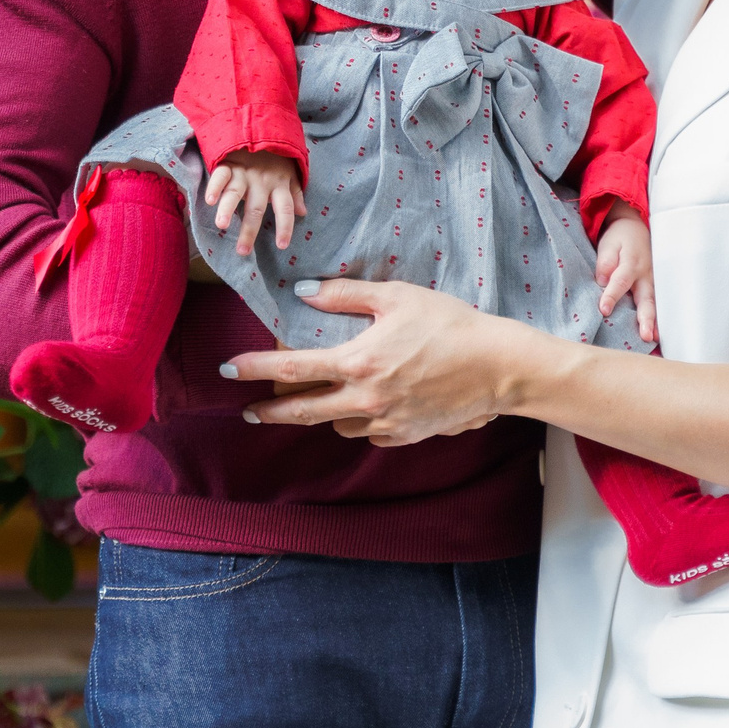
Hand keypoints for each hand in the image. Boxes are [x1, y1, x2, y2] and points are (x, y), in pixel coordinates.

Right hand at [207, 151, 305, 254]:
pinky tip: (209, 200)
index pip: (285, 209)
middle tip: (242, 251)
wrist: (258, 123)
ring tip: (222, 226)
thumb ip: (295, 192)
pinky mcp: (228, 163)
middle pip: (256, 209)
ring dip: (228, 209)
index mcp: (280, 183)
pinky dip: (214, 186)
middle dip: (249, 231)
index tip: (282, 246)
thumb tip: (303, 213)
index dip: (285, 227)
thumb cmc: (275, 154)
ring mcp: (244, 172)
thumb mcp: (291, 171)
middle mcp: (262, 180)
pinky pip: (221, 175)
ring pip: (236, 193)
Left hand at [223, 280, 534, 444]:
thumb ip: (345, 295)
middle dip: (271, 412)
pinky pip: (370, 433)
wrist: (498, 368)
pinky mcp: (405, 435)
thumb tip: (303, 292)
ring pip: (339, 424)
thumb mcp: (397, 297)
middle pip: (303, 412)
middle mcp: (365, 399)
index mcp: (357, 362)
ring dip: (325, 412)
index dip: (256, 369)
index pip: (293, 369)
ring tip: (324, 398)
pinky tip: (368, 407)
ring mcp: (385, 423)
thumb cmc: (450, 324)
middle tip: (249, 412)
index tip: (230, 370)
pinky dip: (361, 421)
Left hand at [594, 210, 656, 343]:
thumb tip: (603, 280)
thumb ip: (605, 261)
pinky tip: (657, 335)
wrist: (636, 229)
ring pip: (654, 304)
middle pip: (645, 298)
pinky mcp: (655, 287)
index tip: (604, 310)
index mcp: (631, 263)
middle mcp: (645, 275)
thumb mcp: (609, 243)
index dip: (612, 296)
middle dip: (646, 318)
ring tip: (654, 338)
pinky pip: (657, 304)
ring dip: (655, 322)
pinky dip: (658, 320)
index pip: (620, 281)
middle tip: (645, 335)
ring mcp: (653, 282)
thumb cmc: (619, 239)